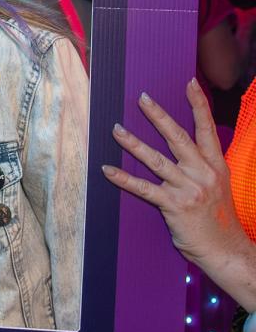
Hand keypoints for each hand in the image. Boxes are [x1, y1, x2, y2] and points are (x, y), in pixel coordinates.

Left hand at [103, 81, 255, 300]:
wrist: (225, 249)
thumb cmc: (218, 217)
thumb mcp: (218, 184)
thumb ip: (202, 165)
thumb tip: (185, 146)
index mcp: (215, 165)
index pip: (206, 129)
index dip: (198, 105)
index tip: (190, 83)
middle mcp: (203, 173)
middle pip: (178, 137)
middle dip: (158, 116)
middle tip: (142, 98)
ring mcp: (188, 189)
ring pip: (156, 159)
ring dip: (133, 143)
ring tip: (116, 129)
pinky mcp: (174, 205)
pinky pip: (143, 188)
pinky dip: (124, 178)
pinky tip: (107, 169)